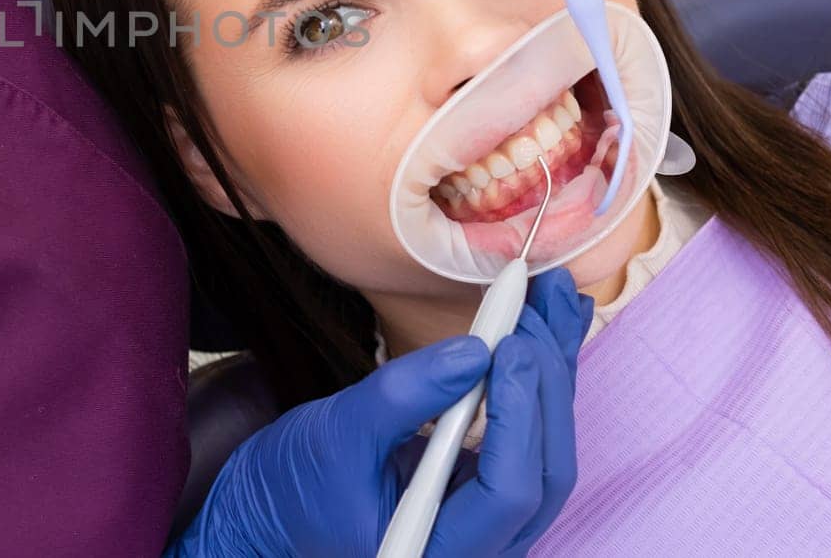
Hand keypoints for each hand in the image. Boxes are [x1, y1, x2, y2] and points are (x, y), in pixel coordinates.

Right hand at [166, 269, 592, 556]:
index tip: (510, 347)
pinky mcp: (487, 488)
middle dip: (544, 386)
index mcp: (439, 551)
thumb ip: (401, 396)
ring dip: (553, 373)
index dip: (519, 416)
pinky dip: (541, 379)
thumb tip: (473, 352)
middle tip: (530, 311)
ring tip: (553, 298)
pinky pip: (531, 435)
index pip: (508, 492)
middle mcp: (479, 547)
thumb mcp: (337, 433)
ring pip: (548, 450)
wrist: (276, 506)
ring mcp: (490, 522)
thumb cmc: (297, 482)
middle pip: (544, 471)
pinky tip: (550, 326)